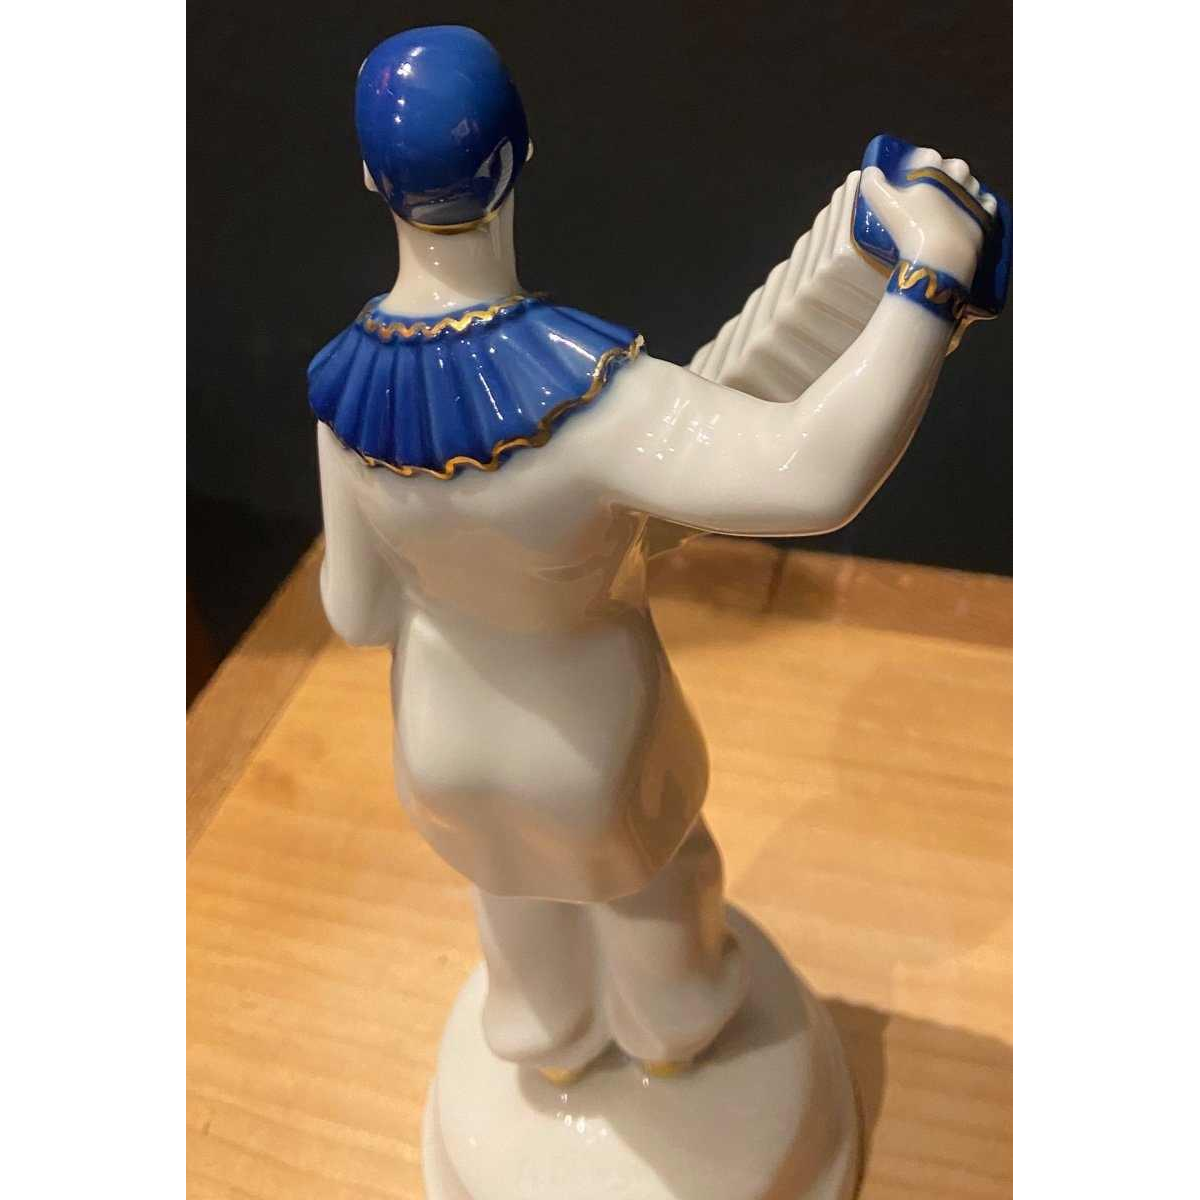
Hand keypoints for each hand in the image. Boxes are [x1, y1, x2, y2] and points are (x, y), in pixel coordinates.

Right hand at [860, 147, 996, 286]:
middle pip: (950, 167)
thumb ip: (872, 184)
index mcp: (935, 166)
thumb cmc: (910, 229)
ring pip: (968, 183)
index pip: (925, 156)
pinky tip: (967, 211)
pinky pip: (985, 202)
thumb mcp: (884, 205)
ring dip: (959, 189)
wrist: (940, 258)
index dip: (916, 165)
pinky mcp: (986, 213)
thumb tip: (869, 172)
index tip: (909, 177)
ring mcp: (974, 193)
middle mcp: (959, 174)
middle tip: (927, 193)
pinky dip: (978, 204)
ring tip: (945, 204)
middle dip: (940, 175)